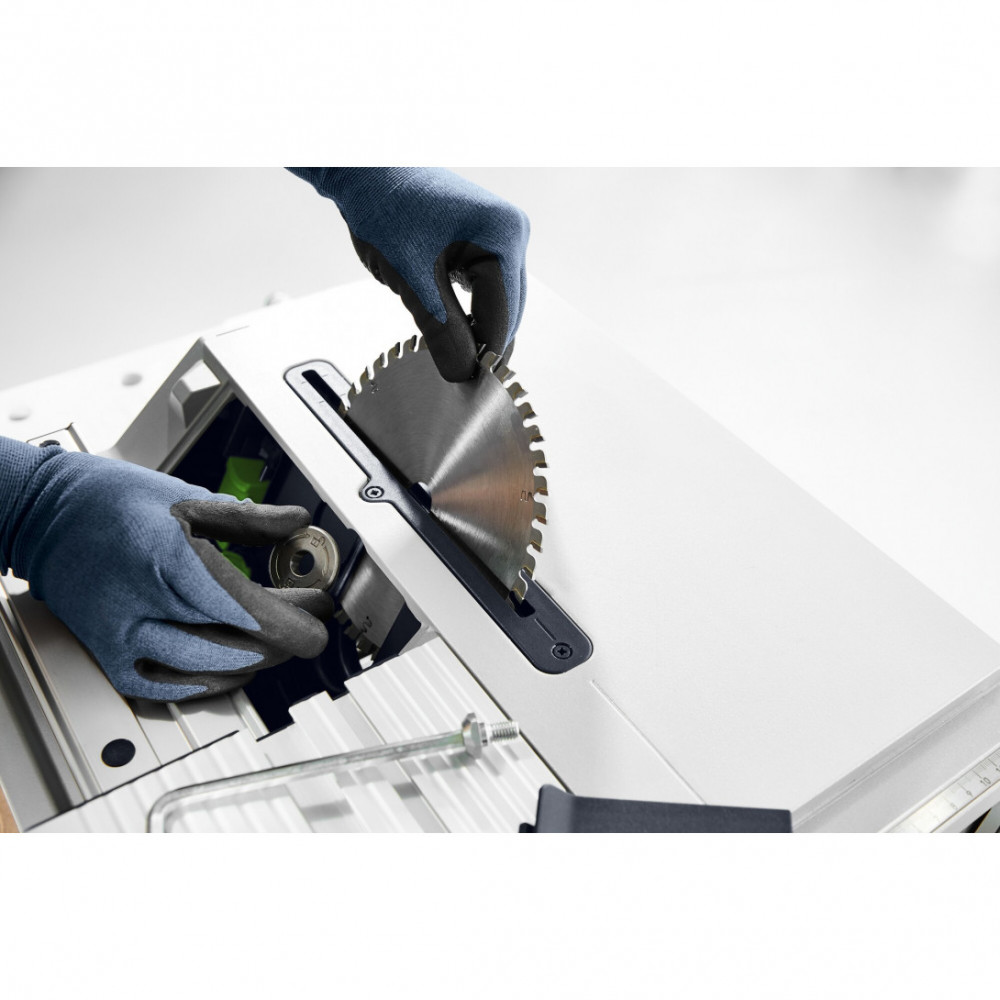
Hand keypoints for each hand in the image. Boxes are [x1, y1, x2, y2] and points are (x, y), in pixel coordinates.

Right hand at [1, 440, 333, 701]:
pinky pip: (168, 689)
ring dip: (256, 661)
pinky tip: (234, 669)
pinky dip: (210, 683)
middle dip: (285, 639)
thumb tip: (295, 521)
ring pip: (209, 671)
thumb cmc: (107, 501)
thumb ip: (248, 519)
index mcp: (171, 562)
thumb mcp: (185, 498)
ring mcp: (125, 638)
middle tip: (308, 622)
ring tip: (277, 641)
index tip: (319, 619)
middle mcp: (146, 606)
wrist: (41, 517)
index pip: (249, 612)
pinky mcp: (110, 656)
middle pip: (238, 645)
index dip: (294, 623)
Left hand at [289, 168, 529, 381]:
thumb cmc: (386, 210)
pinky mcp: (486, 239)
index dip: (486, 354)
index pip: (503, 314)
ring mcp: (502, 234)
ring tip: (456, 359)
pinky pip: (487, 288)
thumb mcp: (413, 280)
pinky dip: (472, 312)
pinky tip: (455, 331)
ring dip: (478, 330)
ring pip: (499, 302)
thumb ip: (441, 331)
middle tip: (461, 381)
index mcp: (503, 235)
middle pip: (508, 310)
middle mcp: (512, 231)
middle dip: (485, 345)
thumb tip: (463, 374)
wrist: (365, 172)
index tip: (469, 387)